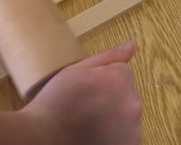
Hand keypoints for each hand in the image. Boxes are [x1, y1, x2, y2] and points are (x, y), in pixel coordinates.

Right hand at [21, 42, 141, 144]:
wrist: (46, 135)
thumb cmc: (57, 100)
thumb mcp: (77, 69)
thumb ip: (108, 57)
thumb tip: (132, 45)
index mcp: (119, 79)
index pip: (123, 71)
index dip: (105, 78)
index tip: (89, 88)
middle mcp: (132, 102)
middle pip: (128, 92)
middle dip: (113, 95)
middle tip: (88, 104)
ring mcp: (134, 127)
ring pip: (129, 113)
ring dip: (117, 114)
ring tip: (92, 120)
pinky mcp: (131, 144)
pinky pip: (129, 133)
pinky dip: (118, 133)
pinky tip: (98, 133)